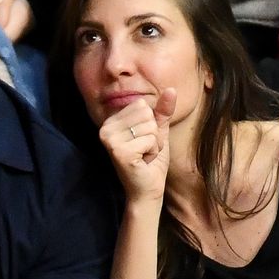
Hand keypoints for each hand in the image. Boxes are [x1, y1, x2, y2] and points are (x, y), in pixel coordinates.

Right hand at [99, 88, 176, 202]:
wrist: (148, 189)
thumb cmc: (150, 160)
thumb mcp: (158, 131)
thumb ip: (162, 111)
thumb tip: (172, 90)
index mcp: (111, 120)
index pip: (142, 105)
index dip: (150, 124)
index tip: (142, 140)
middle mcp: (106, 127)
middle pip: (146, 114)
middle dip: (153, 134)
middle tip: (144, 150)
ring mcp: (110, 140)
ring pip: (149, 127)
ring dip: (153, 144)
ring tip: (143, 156)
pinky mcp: (119, 152)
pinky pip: (150, 140)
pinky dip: (152, 152)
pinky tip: (142, 161)